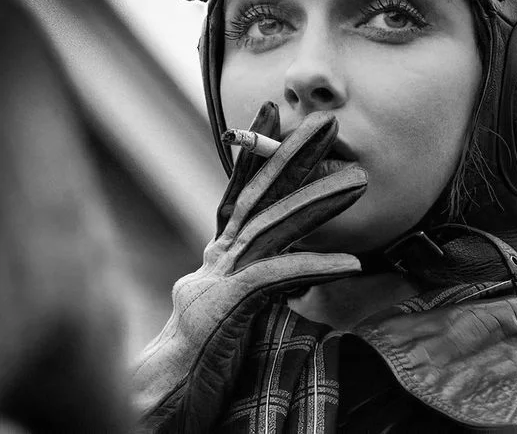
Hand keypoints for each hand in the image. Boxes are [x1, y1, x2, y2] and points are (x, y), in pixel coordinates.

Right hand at [132, 105, 366, 432]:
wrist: (156, 405)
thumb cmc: (197, 362)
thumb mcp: (232, 311)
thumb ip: (259, 282)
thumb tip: (294, 270)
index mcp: (218, 256)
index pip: (241, 192)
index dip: (258, 151)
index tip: (274, 114)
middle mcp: (216, 257)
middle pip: (259, 195)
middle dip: (294, 153)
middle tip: (328, 121)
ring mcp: (218, 278)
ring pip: (272, 226)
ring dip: (318, 200)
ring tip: (359, 182)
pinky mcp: (225, 306)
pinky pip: (277, 278)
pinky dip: (315, 267)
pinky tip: (352, 263)